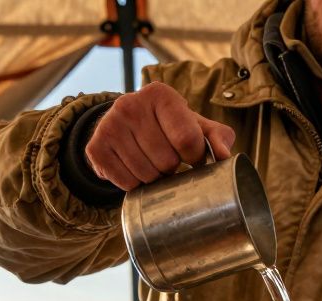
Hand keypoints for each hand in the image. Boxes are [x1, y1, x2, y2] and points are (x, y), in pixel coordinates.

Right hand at [84, 82, 236, 190]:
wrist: (126, 127)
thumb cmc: (168, 128)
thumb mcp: (195, 126)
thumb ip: (217, 137)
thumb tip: (225, 156)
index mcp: (161, 94)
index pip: (187, 139)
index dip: (195, 158)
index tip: (192, 157)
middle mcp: (131, 103)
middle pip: (166, 161)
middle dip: (172, 168)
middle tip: (168, 159)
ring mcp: (109, 125)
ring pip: (145, 175)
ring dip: (154, 178)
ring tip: (152, 163)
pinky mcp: (95, 147)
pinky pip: (125, 183)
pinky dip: (134, 184)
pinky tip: (134, 168)